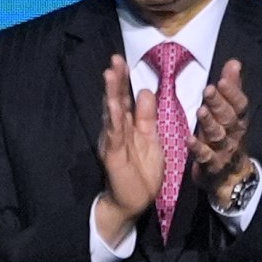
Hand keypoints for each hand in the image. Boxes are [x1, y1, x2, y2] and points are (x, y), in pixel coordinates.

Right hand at [93, 54, 165, 245]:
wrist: (133, 201)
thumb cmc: (142, 171)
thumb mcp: (151, 139)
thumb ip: (148, 117)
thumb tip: (145, 91)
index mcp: (129, 125)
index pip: (125, 98)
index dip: (123, 80)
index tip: (122, 60)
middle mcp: (118, 129)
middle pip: (116, 100)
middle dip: (115, 80)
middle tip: (115, 59)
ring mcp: (113, 141)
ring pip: (112, 113)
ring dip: (111, 94)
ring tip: (109, 74)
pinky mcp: (112, 155)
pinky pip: (114, 135)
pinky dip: (113, 120)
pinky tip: (112, 106)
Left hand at [188, 58, 256, 206]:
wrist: (231, 177)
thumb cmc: (227, 138)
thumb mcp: (231, 114)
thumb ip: (232, 88)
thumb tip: (234, 62)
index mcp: (239, 120)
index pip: (240, 104)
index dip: (233, 92)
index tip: (223, 78)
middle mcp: (233, 134)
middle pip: (229, 118)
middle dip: (219, 103)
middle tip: (208, 90)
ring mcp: (223, 151)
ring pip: (218, 135)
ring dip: (209, 123)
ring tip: (200, 110)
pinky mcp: (212, 166)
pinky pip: (205, 157)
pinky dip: (198, 148)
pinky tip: (189, 139)